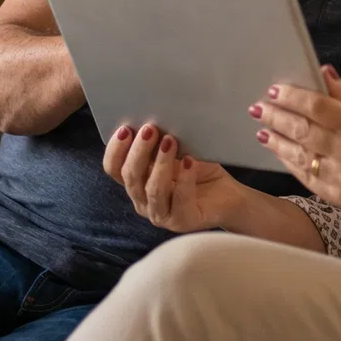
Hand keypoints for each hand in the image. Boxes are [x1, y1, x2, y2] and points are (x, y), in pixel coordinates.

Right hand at [103, 124, 241, 233]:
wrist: (227, 195)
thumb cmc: (198, 170)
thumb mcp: (176, 152)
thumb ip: (160, 142)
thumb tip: (153, 119)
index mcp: (136, 183)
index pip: (113, 169)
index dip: (115, 150)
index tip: (125, 129)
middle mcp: (143, 201)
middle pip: (130, 177)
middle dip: (138, 151)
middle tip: (150, 129)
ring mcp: (161, 214)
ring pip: (153, 190)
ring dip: (160, 163)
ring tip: (170, 141)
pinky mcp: (183, 221)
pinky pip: (180, 200)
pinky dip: (185, 179)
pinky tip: (191, 161)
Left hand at [255, 67, 340, 210]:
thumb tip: (322, 72)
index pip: (318, 107)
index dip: (293, 97)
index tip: (275, 89)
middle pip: (302, 130)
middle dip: (276, 117)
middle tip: (258, 107)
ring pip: (299, 155)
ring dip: (276, 140)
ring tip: (261, 128)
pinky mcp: (337, 195)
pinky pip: (305, 176)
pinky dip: (289, 161)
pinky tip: (279, 149)